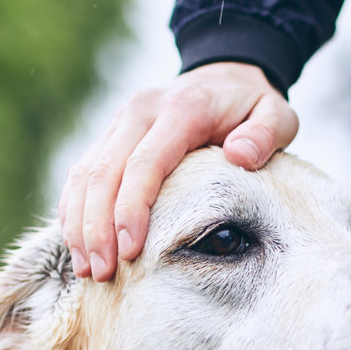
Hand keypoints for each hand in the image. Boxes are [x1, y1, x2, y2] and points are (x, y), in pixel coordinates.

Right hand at [59, 62, 298, 280]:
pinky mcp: (111, 134)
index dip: (132, 207)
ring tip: (85, 270)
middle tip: (101, 274)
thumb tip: (241, 155)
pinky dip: (74, 209)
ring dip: (79, 224)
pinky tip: (77, 245)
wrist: (225, 76)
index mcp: (182, 108)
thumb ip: (266, 134)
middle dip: (98, 227)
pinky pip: (82, 172)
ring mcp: (121, 121)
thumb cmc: (253, 106)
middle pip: (104, 172)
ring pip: (84, 173)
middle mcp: (142, 110)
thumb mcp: (276, 113)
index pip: (146, 162)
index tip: (130, 251)